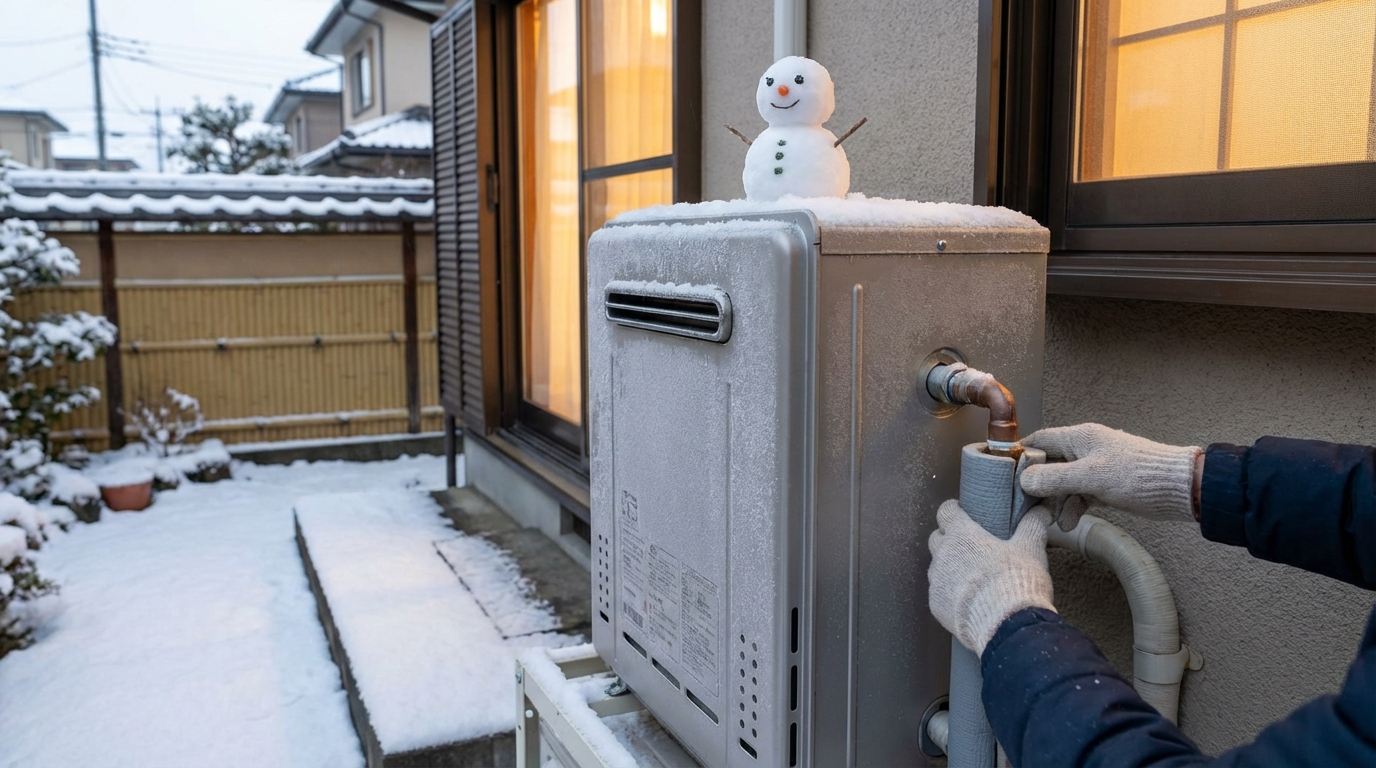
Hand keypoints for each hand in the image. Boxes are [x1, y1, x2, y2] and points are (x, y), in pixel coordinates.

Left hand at [928, 500, 1054, 656]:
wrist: (1005, 625)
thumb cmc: (1016, 580)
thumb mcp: (1030, 549)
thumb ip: (1033, 526)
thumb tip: (1041, 510)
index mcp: (962, 535)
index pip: (946, 512)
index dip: (952, 511)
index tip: (960, 513)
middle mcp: (943, 554)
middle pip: (936, 538)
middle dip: (949, 539)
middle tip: (969, 547)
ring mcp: (936, 580)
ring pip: (937, 567)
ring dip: (949, 568)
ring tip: (971, 578)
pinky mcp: (936, 604)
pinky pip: (940, 593)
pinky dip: (950, 593)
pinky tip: (968, 601)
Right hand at [1020, 424, 1200, 526]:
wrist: (1179, 488)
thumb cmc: (1138, 475)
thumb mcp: (1091, 476)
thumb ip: (1055, 478)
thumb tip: (1025, 481)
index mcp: (1080, 437)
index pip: (1040, 440)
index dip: (1021, 454)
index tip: (1004, 472)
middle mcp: (1085, 450)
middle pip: (1049, 464)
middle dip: (1037, 485)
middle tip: (1023, 504)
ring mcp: (1096, 469)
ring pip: (1064, 484)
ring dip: (1056, 502)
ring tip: (1052, 521)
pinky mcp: (1106, 487)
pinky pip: (1080, 496)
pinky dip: (1073, 508)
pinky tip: (1068, 524)